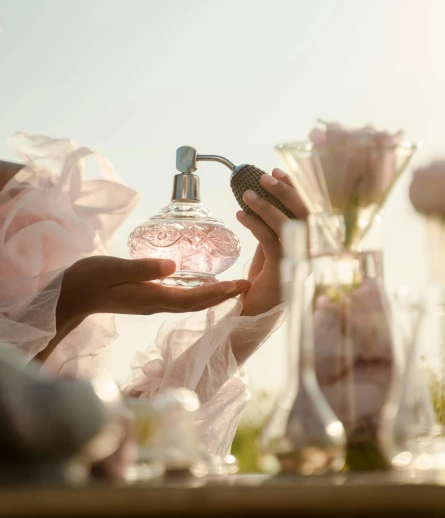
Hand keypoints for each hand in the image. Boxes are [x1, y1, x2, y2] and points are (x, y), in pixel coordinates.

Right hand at [37, 257, 249, 361]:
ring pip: (191, 302)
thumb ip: (143, 268)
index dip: (220, 293)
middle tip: (248, 285)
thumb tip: (173, 267)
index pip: (195, 298)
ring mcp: (153, 302)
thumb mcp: (115, 268)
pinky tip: (204, 283)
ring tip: (233, 286)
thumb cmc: (90, 279)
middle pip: (198, 303)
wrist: (71, 296)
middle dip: (224, 295)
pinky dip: (198, 292)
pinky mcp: (148, 298)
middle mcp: (158, 304)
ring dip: (214, 295)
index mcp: (153, 298)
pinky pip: (181, 298)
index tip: (241, 286)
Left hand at [236, 168, 307, 316]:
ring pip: (288, 225)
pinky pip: (269, 239)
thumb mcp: (273, 250)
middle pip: (306, 213)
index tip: (279, 171)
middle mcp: (311, 251)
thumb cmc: (265, 282)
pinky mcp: (282, 270)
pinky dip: (254, 223)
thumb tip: (264, 200)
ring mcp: (299, 261)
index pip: (311, 209)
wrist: (256, 314)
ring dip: (266, 206)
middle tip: (265, 176)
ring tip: (247, 195)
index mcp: (312, 243)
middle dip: (285, 191)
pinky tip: (240, 216)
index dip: (297, 188)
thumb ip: (275, 229)